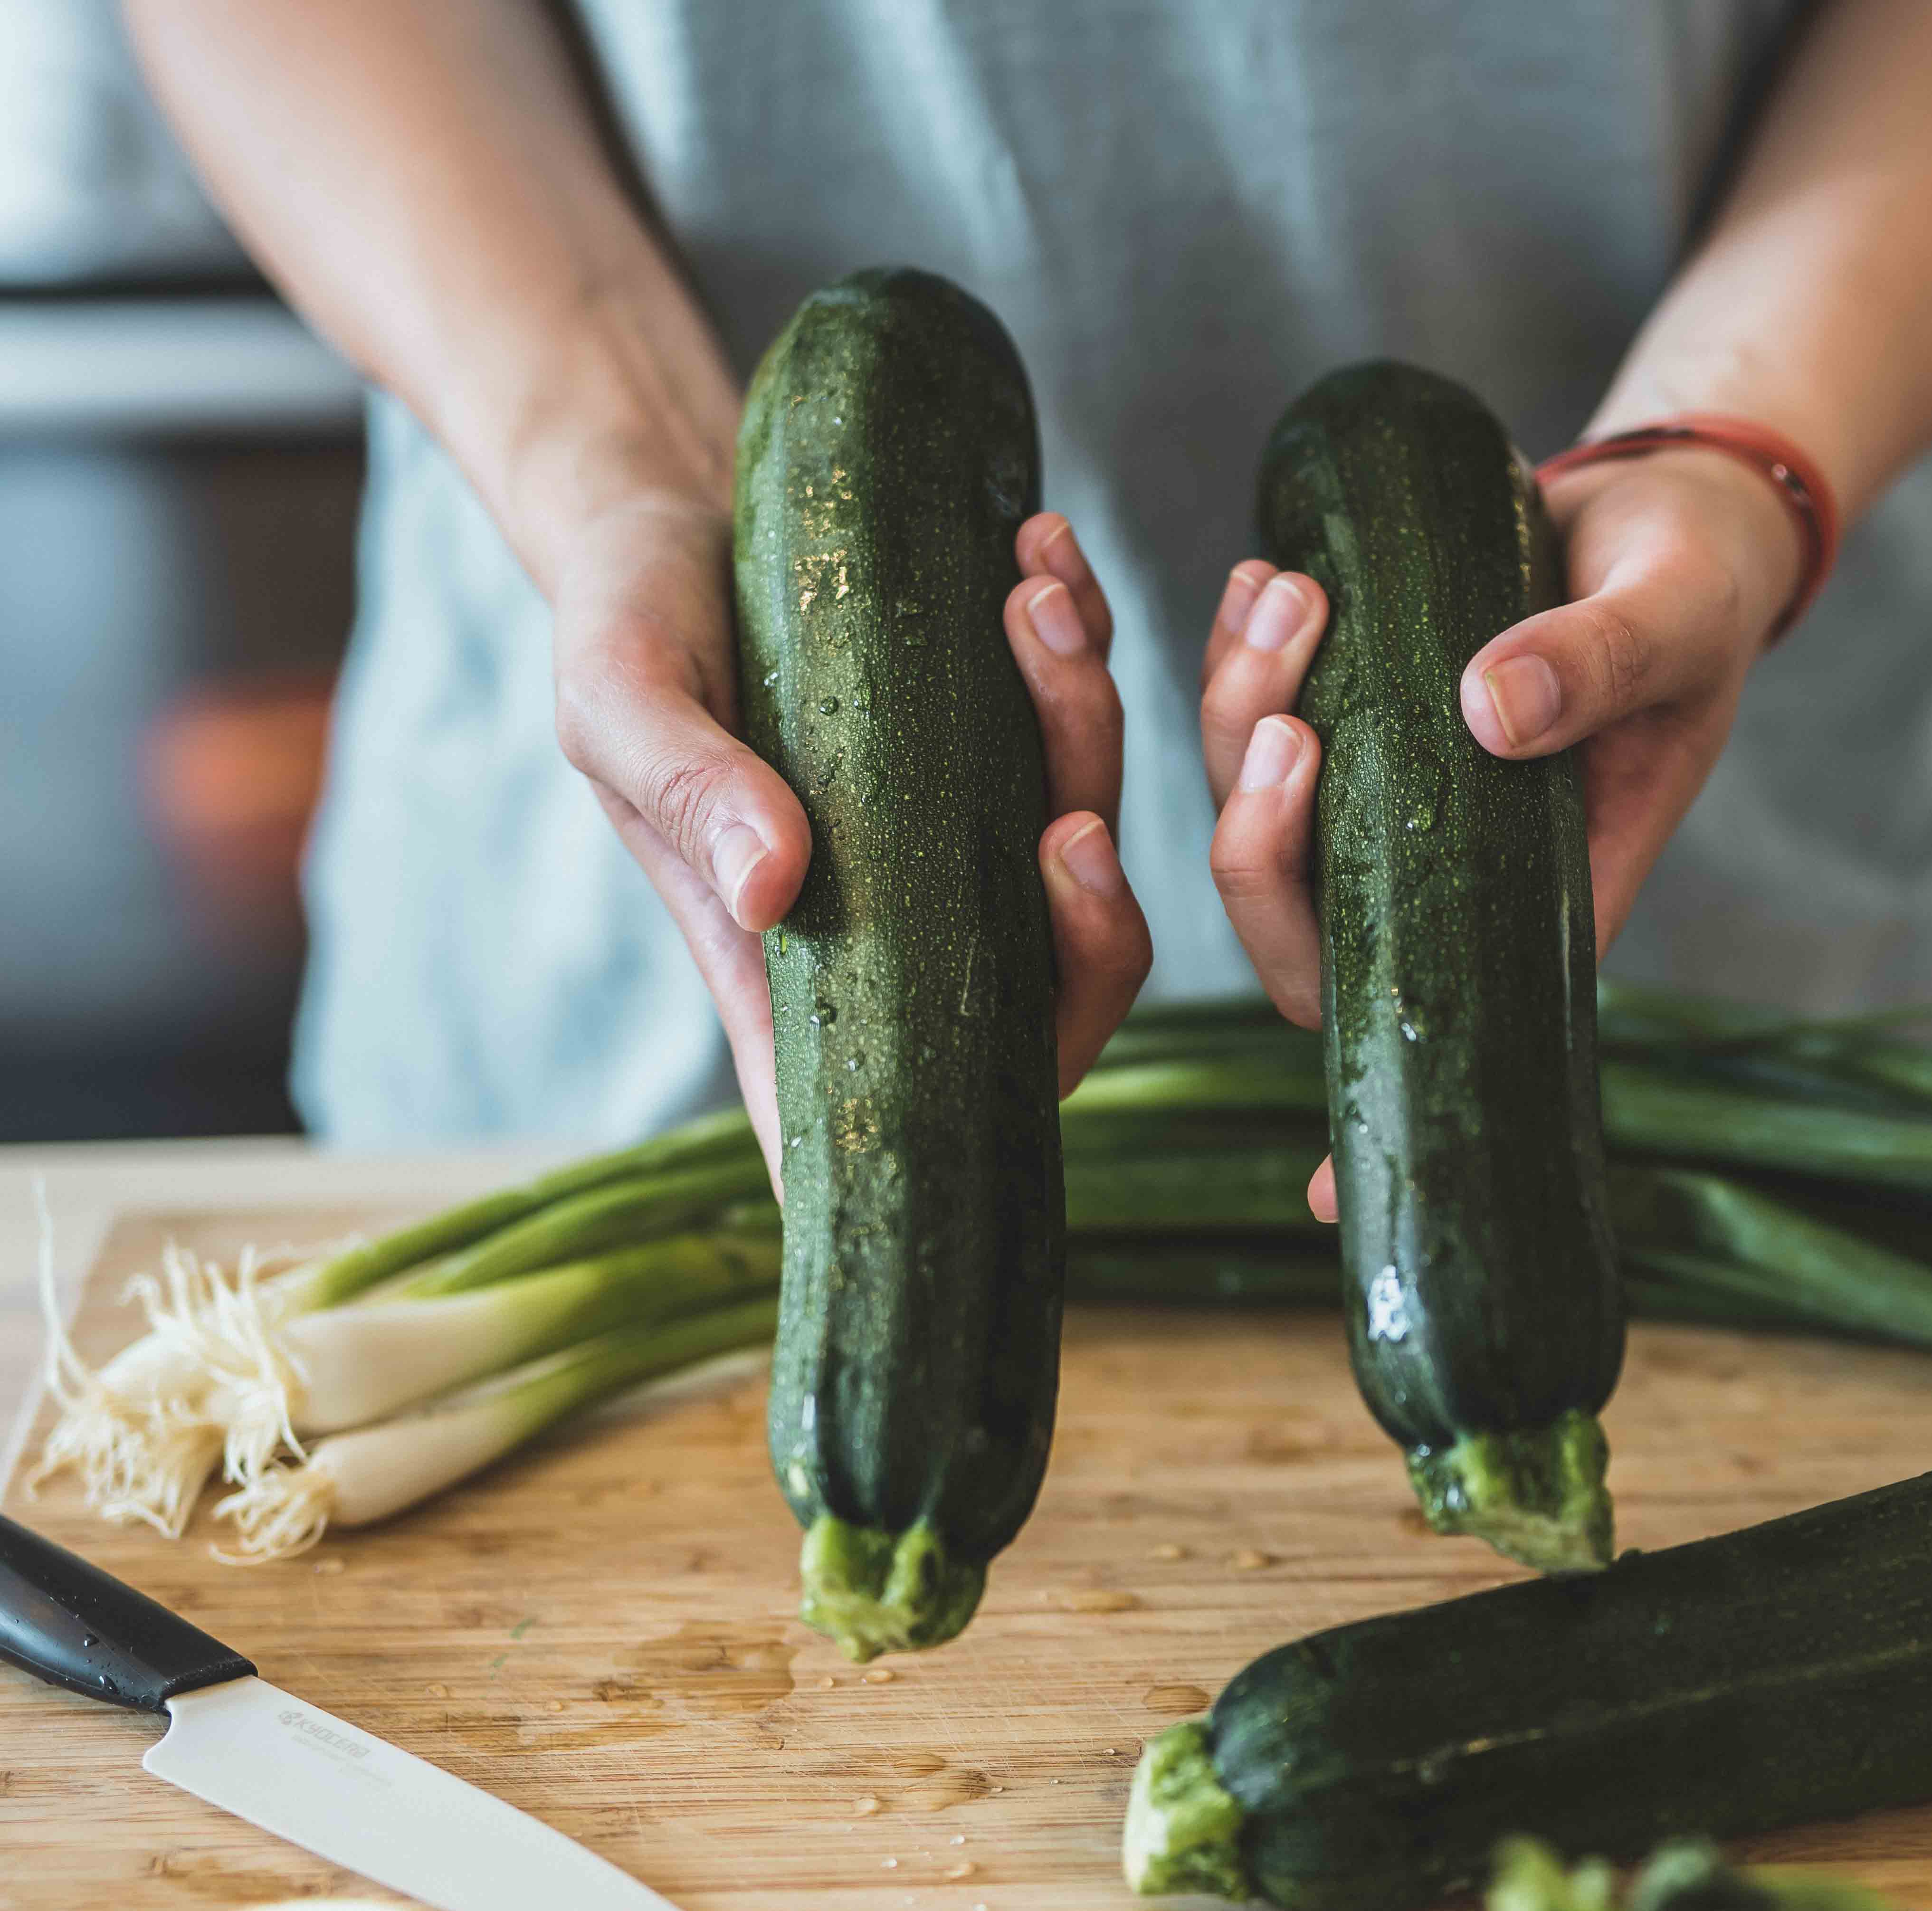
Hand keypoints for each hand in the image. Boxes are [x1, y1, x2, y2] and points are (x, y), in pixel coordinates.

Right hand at [551, 499, 1149, 1182]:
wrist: (673, 507)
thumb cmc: (629, 623)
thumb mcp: (620, 696)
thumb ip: (685, 790)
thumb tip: (774, 886)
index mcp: (793, 966)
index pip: (881, 1119)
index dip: (945, 1166)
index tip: (987, 1149)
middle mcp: (905, 921)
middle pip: (1051, 1002)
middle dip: (1095, 926)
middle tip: (1065, 823)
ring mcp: (966, 838)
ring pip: (1090, 844)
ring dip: (1086, 725)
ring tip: (1034, 597)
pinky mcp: (1005, 743)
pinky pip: (1084, 725)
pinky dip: (1085, 643)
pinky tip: (1045, 550)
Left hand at [1200, 447, 1802, 1216]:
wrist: (1671, 514)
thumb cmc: (1697, 592)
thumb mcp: (1675, 620)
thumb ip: (1599, 665)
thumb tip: (1491, 710)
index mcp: (1535, 901)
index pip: (1440, 1028)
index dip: (1377, 1112)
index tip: (1326, 1198)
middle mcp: (1446, 873)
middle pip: (1306, 929)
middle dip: (1260, 831)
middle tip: (1290, 706)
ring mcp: (1391, 800)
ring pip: (1264, 822)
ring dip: (1243, 714)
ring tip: (1285, 594)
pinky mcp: (1358, 717)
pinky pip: (1263, 724)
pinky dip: (1245, 657)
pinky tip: (1266, 573)